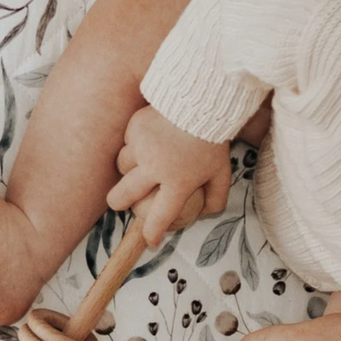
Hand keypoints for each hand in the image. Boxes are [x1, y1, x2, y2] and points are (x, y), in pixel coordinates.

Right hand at [110, 105, 230, 246]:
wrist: (204, 99)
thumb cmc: (214, 138)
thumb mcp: (222, 172)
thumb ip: (215, 198)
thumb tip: (204, 215)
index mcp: (177, 182)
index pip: (159, 216)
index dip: (152, 233)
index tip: (151, 240)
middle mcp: (154, 168)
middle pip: (122, 196)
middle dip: (118, 203)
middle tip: (119, 203)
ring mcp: (141, 148)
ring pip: (121, 167)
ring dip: (127, 169)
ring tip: (137, 165)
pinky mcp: (135, 129)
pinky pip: (127, 142)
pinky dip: (134, 143)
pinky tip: (147, 139)